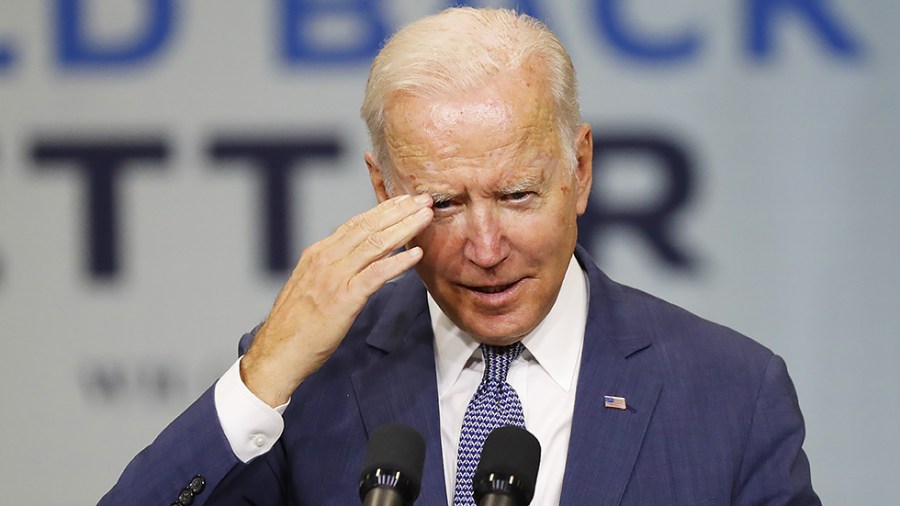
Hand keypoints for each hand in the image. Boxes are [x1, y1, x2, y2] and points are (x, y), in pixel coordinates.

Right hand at [240, 193, 433, 406]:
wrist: (278, 352)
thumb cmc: (296, 326)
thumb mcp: (311, 287)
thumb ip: (332, 270)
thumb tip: (356, 262)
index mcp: (318, 254)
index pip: (355, 223)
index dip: (383, 210)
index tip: (404, 201)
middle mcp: (325, 259)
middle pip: (368, 227)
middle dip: (399, 212)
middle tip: (424, 200)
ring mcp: (334, 277)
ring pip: (375, 245)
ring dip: (405, 229)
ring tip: (426, 218)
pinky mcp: (344, 299)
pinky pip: (376, 274)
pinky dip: (398, 262)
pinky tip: (416, 255)